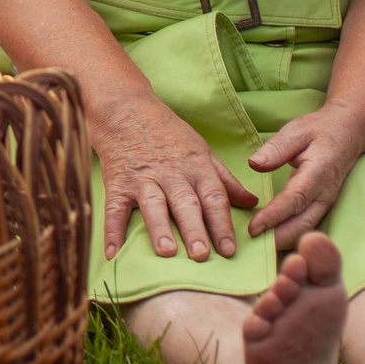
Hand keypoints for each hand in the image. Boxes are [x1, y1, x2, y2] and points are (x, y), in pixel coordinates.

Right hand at [90, 90, 257, 262]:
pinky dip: (112, 230)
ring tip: (166, 252)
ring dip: (159, 228)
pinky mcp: (117, 182)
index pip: (214, 198)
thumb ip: (225, 179)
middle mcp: (172, 174)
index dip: (222, 224)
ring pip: (153, 205)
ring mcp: (143, 178)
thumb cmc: (167, 131)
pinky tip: (113, 252)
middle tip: (201, 256)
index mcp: (196, 167)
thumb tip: (251, 202)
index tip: (229, 250)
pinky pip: (114, 208)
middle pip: (186, 204)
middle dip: (194, 230)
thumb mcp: (201, 149)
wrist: (125, 107)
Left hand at [246, 104, 364, 246]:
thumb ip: (276, 148)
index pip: (294, 200)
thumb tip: (255, 164)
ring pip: (306, 230)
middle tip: (250, 248)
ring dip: (284, 242)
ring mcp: (326, 203)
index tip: (253, 228)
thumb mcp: (296, 131)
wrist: (348, 133)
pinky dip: (290, 237)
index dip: (274, 216)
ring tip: (256, 250)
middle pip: (302, 225)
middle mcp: (325, 194)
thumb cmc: (319, 131)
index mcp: (318, 173)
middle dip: (277, 239)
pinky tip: (270, 242)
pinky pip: (306, 227)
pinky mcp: (322, 207)